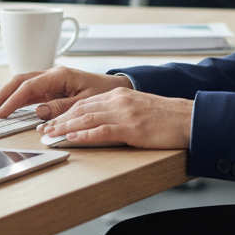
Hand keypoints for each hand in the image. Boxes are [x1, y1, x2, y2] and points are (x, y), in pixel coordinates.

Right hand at [0, 67, 130, 119]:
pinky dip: (17, 100)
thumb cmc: (104, 92)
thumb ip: (62, 107)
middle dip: (2, 95)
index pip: (29, 87)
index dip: (12, 100)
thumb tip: (39, 111)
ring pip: (22, 86)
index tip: (1, 113)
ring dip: (6, 97)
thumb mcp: (86, 102)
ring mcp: (51, 82)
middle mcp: (53, 76)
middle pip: (20, 82)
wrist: (116, 89)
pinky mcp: (51, 90)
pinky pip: (30, 93)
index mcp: (60, 75)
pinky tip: (7, 109)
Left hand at [42, 88, 193, 148]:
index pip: (85, 103)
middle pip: (81, 109)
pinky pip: (102, 131)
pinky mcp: (132, 127)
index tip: (52, 121)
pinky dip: (83, 136)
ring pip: (87, 118)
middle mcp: (119, 100)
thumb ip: (119, 113)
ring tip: (51, 135)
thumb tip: (99, 124)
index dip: (65, 113)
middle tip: (44, 129)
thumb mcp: (138, 109)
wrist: (189, 119)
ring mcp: (125, 113)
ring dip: (65, 128)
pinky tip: (72, 140)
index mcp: (119, 95)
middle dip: (59, 120)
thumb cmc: (166, 118)